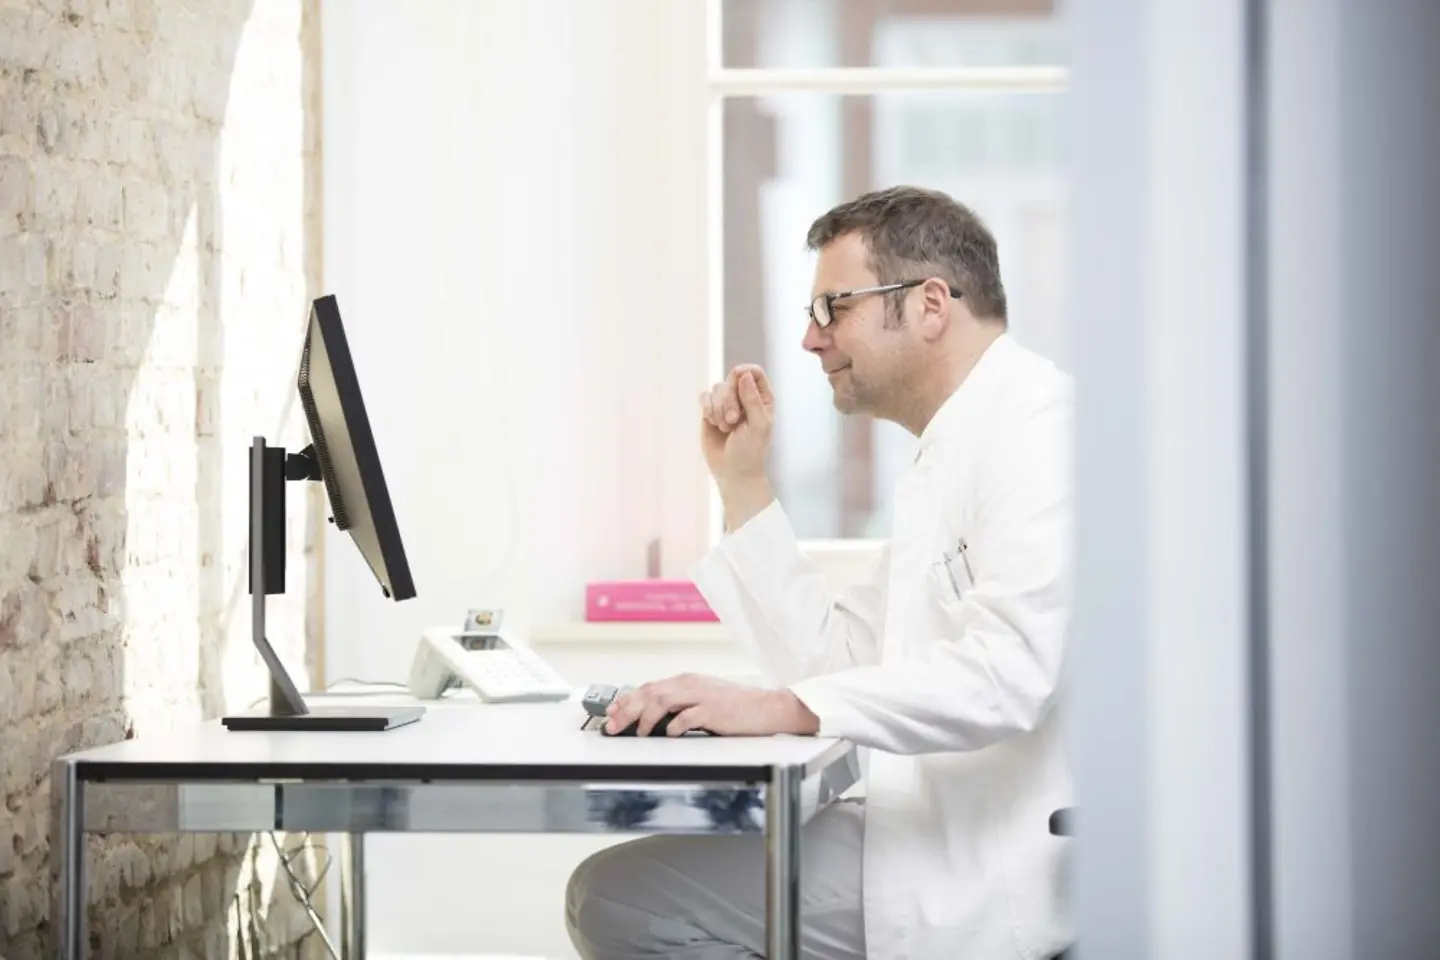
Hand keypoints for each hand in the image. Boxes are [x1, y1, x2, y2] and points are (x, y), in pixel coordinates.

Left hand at [606, 673, 819, 737]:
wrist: (766, 707)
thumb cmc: (736, 707)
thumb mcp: (703, 699)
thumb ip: (680, 704)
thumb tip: (652, 717)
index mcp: (686, 681)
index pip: (648, 687)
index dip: (626, 700)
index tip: (611, 713)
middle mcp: (690, 684)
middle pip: (649, 692)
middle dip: (626, 710)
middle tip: (612, 726)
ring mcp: (702, 696)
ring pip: (662, 701)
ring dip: (644, 718)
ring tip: (636, 733)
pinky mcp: (713, 711)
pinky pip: (687, 717)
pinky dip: (673, 726)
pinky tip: (668, 734)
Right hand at [699, 365, 774, 485]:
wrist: (733, 472)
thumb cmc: (751, 451)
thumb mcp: (758, 425)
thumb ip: (752, 399)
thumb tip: (743, 374)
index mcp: (762, 399)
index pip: (754, 372)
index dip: (744, 371)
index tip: (737, 377)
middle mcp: (744, 398)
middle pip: (732, 379)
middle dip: (729, 398)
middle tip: (732, 420)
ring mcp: (727, 404)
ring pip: (717, 388)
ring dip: (718, 407)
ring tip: (725, 427)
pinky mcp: (711, 411)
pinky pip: (704, 397)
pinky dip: (708, 409)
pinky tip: (714, 423)